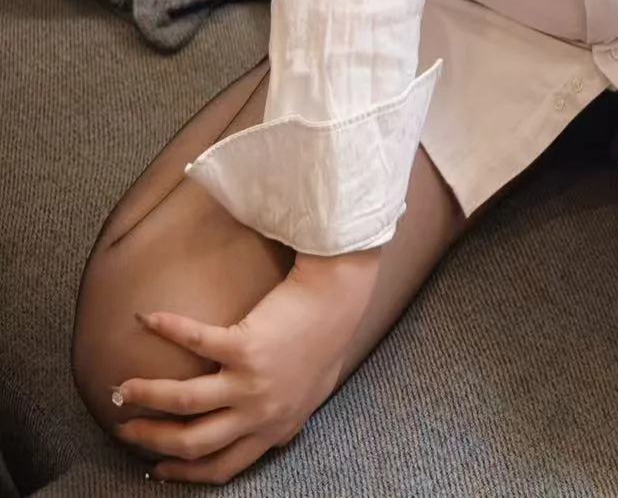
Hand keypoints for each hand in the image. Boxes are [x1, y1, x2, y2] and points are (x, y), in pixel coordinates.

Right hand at [110, 252, 379, 483]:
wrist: (341, 299)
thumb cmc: (328, 341)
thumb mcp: (313, 395)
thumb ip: (290, 418)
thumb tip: (278, 432)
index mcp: (273, 427)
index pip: (222, 466)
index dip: (185, 472)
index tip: (157, 468)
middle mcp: (259, 412)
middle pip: (193, 440)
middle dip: (154, 439)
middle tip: (126, 428)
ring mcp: (250, 381)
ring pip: (184, 401)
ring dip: (147, 395)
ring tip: (123, 387)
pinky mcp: (245, 344)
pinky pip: (195, 340)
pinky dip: (168, 328)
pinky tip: (146, 319)